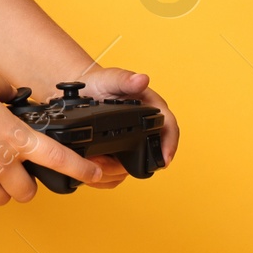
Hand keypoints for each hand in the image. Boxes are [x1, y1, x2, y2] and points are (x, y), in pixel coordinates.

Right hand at [0, 73, 105, 213]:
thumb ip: (8, 94)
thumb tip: (13, 94)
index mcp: (17, 137)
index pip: (59, 158)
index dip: (81, 169)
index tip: (95, 174)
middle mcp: (3, 161)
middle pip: (28, 192)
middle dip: (24, 185)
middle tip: (13, 172)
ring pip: (2, 200)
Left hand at [36, 66, 178, 188]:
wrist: (83, 91)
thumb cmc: (99, 83)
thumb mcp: (110, 79)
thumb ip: (125, 80)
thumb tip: (142, 79)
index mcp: (151, 107)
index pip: (168, 127)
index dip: (169, 144)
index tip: (164, 160)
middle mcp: (146, 126)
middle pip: (152, 152)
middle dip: (132, 164)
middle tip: (110, 166)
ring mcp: (135, 140)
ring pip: (134, 165)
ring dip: (116, 170)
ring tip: (98, 166)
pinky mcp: (122, 151)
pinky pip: (120, 170)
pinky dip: (108, 172)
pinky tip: (96, 169)